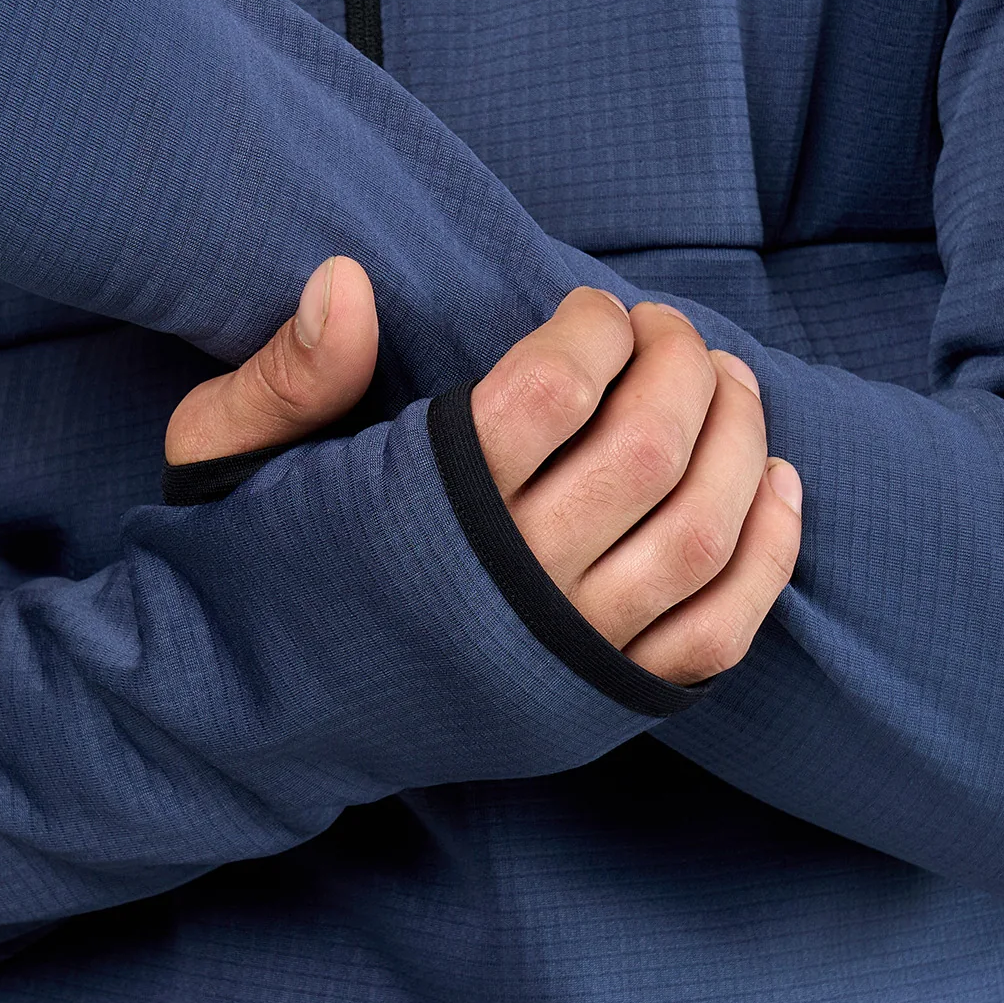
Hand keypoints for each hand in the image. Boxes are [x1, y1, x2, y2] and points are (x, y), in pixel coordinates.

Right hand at [169, 275, 799, 685]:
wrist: (237, 723)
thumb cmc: (239, 571)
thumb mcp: (221, 452)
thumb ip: (288, 372)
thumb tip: (349, 279)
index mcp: (419, 508)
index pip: (552, 389)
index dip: (595, 330)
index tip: (594, 311)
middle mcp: (506, 585)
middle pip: (645, 453)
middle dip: (679, 369)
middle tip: (671, 334)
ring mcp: (559, 655)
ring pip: (699, 535)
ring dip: (740, 444)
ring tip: (732, 387)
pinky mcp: (593, 710)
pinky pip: (718, 633)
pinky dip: (767, 557)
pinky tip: (781, 486)